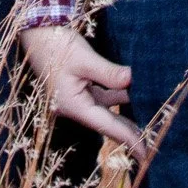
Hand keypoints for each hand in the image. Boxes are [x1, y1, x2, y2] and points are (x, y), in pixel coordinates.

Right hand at [21, 25, 140, 152]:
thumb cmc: (56, 46)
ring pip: (105, 108)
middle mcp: (74, 107)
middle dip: (128, 131)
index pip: (107, 126)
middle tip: (152, 142)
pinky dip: (116, 95)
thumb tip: (133, 80)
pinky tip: (130, 89)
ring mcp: (75, 98)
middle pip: (107, 122)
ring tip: (147, 113)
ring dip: (124, 110)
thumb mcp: (84, 58)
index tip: (145, 154)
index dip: (128, 139)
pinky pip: (100, 96)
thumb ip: (108, 73)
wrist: (36, 33)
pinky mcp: (76, 88)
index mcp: (74, 106)